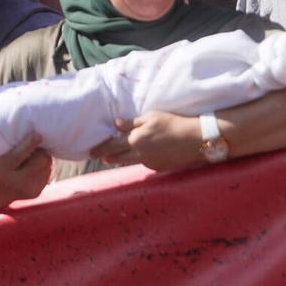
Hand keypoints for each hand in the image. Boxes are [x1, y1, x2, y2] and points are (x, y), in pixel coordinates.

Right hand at [0, 133, 52, 207]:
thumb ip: (13, 145)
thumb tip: (36, 134)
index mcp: (2, 168)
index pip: (20, 154)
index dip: (31, 143)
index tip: (37, 135)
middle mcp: (15, 182)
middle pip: (41, 160)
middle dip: (41, 152)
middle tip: (35, 149)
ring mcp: (26, 190)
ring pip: (47, 167)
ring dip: (43, 159)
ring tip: (34, 158)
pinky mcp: (35, 193)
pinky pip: (48, 175)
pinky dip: (44, 168)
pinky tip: (34, 168)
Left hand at [90, 112, 205, 171]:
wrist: (193, 139)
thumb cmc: (172, 123)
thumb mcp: (150, 117)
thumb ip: (131, 123)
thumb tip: (116, 124)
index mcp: (135, 140)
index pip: (112, 146)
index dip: (101, 149)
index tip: (91, 152)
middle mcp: (138, 154)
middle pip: (118, 157)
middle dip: (108, 157)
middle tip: (100, 157)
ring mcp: (149, 162)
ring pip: (131, 162)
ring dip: (122, 160)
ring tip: (115, 159)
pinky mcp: (158, 168)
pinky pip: (145, 163)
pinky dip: (141, 159)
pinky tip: (144, 155)